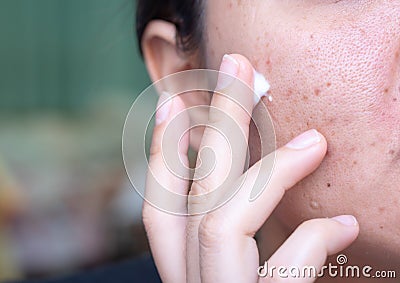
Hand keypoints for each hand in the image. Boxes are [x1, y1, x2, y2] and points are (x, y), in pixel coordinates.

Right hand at [143, 54, 358, 282]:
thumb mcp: (238, 276)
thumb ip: (241, 243)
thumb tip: (272, 190)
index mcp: (184, 275)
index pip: (160, 211)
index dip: (162, 155)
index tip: (171, 102)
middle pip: (193, 196)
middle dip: (217, 124)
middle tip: (239, 69)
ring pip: (220, 222)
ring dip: (271, 171)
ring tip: (315, 142)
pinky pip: (282, 270)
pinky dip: (314, 239)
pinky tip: (342, 226)